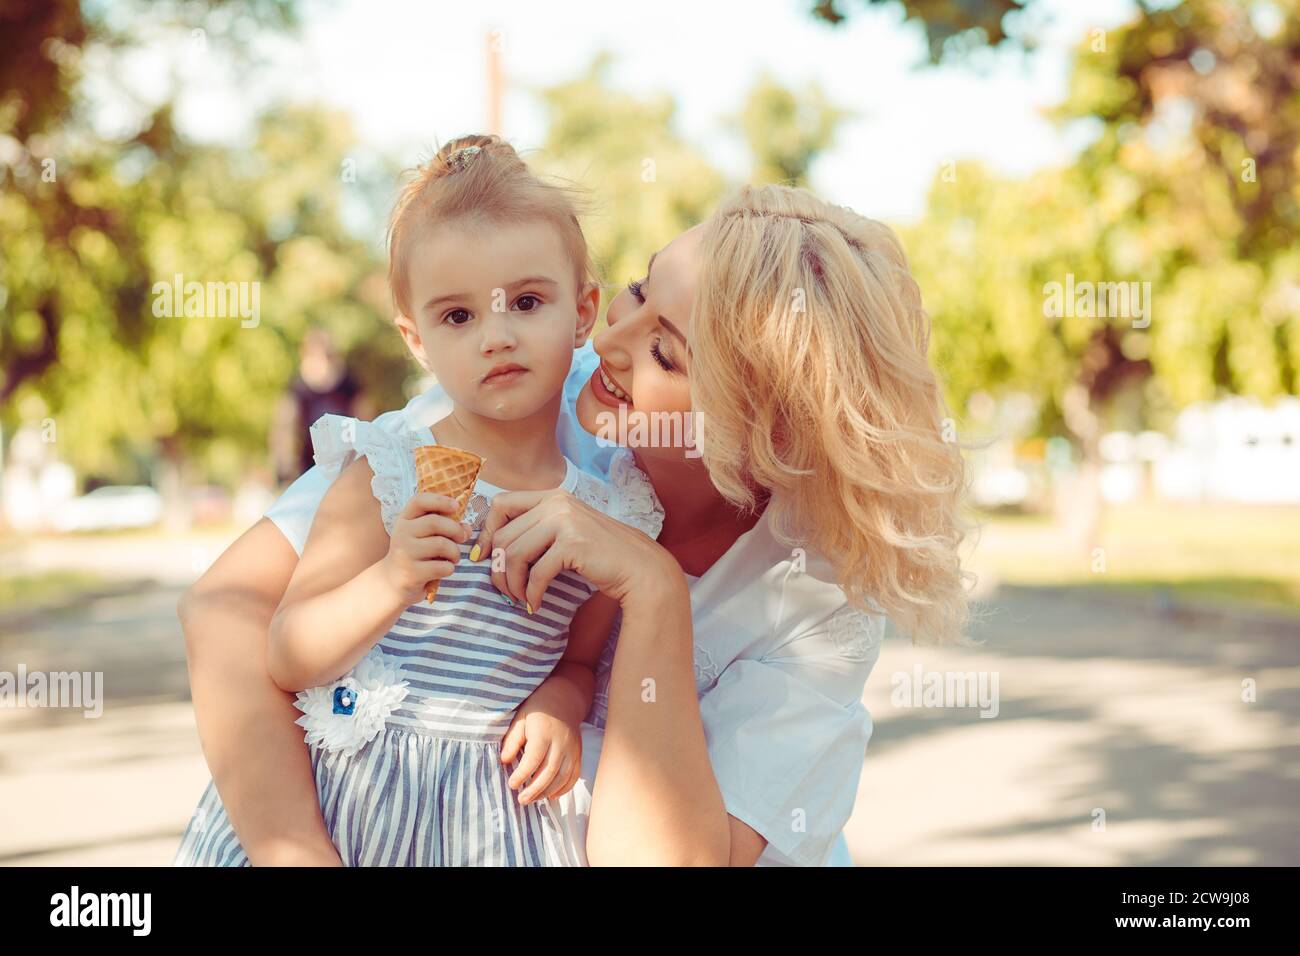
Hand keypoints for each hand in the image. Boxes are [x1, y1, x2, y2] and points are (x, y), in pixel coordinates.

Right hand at [380, 492, 471, 604]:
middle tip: (462, 538)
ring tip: (453, 557)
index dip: (440, 500)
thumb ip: (445, 528)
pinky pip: (441, 566)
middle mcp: (401, 533)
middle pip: (435, 522)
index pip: (419, 501)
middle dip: (456, 530)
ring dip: (455, 552)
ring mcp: (404, 553)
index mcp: (405, 520)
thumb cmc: (415, 555)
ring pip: (441, 545)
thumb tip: (466, 528)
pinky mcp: (411, 573)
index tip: (456, 506)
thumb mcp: (424, 537)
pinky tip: (444, 570)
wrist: (392, 582)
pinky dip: (449, 568)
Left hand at [471, 488, 676, 610]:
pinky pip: (536, 573)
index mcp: (553, 496)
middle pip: (503, 536)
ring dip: (512, 584)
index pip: (501, 503)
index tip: (483, 558)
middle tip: (505, 591)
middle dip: (497, 570)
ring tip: (520, 599)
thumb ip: (537, 530)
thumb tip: (491, 548)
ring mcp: (566, 521)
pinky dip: (532, 594)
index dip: (485, 531)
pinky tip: (535, 605)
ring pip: (514, 555)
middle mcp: (557, 503)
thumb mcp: (566, 531)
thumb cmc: (601, 555)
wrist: (640, 568)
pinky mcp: (573, 544)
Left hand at [500, 698, 581, 804]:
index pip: (534, 758)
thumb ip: (512, 741)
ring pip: (563, 777)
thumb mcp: (520, 720)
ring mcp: (572, 749)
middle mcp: (560, 742)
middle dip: (535, 789)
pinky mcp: (578, 754)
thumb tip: (504, 761)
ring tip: (532, 799)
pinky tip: (550, 795)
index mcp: (544, 732)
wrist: (564, 699)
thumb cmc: (537, 710)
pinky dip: (563, 789)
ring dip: (547, 791)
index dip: (523, 774)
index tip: (512, 784)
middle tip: (521, 800)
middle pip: (549, 771)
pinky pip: (574, 776)